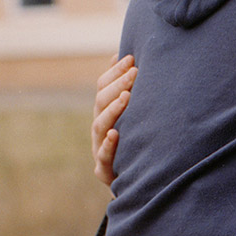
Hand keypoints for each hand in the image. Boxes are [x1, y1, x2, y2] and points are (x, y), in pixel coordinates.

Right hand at [92, 55, 135, 185]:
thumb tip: (120, 55)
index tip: (132, 59)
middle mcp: (100, 126)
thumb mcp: (129, 113)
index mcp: (104, 111)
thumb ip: (123, 87)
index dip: (115, 72)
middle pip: (101, 101)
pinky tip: (117, 134)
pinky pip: (103, 156)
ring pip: (101, 125)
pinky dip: (109, 144)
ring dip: (113, 110)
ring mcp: (99, 146)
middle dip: (118, 85)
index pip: (103, 86)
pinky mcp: (105, 168)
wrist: (133, 180)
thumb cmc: (133, 140)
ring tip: (127, 97)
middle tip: (135, 72)